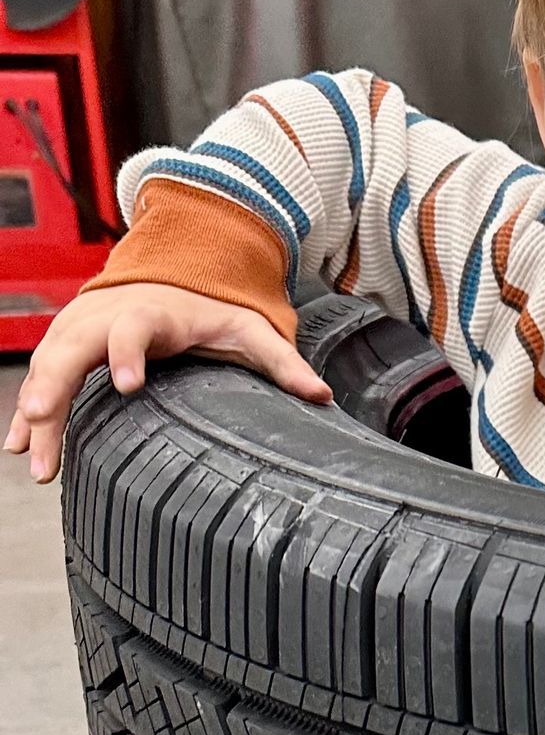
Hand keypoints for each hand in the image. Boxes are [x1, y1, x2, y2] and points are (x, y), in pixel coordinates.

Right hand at [3, 282, 331, 481]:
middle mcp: (105, 317)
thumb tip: (323, 395)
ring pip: (49, 367)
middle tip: (44, 423)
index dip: (127, 353)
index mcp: (152, 313)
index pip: (134, 329)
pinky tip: (20, 447)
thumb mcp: (250, 330)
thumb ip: (283, 362)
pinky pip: (40, 377)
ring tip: (33, 458)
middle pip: (73, 349)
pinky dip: (29, 411)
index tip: (128, 386)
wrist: (170, 275)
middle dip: (55, 385)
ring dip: (36, 410)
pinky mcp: (65, 345)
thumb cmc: (210, 311)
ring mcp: (79, 330)